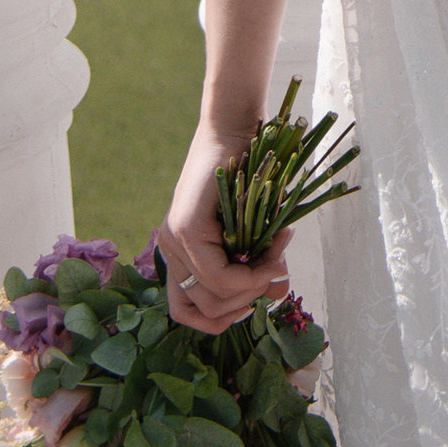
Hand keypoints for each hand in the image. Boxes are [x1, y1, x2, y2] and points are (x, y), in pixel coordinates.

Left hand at [158, 122, 294, 336]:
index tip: (254, 299)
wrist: (235, 128)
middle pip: (205, 311)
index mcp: (180, 254)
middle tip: (275, 272)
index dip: (223, 318)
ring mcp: (174, 240)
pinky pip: (219, 276)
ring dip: (254, 287)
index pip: (187, 312)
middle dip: (248, 302)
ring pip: (214, 297)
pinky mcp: (186, 228)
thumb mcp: (252, 229)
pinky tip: (273, 253)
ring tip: (277, 257)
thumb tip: (277, 295)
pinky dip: (252, 274)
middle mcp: (170, 250)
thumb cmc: (248, 174)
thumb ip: (258, 264)